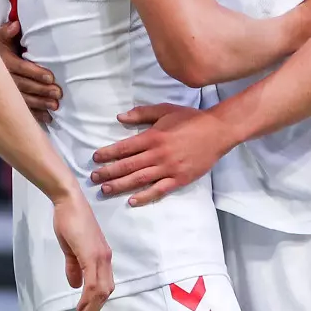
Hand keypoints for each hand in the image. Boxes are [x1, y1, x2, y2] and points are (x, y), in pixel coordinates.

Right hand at [0, 17, 59, 123]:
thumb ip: (6, 30)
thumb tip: (15, 25)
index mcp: (2, 61)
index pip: (20, 68)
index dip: (35, 72)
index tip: (50, 76)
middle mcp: (1, 78)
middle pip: (23, 86)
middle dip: (41, 90)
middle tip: (58, 93)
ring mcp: (3, 92)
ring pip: (22, 100)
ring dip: (40, 104)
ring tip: (55, 106)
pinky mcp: (7, 102)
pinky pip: (21, 110)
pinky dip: (35, 116)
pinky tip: (47, 119)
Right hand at [51, 189, 113, 310]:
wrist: (68, 201)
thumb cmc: (69, 220)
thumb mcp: (70, 248)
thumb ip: (74, 267)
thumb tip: (74, 284)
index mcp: (101, 256)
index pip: (104, 285)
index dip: (97, 302)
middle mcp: (105, 257)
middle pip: (106, 291)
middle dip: (95, 309)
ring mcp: (100, 256)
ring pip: (101, 289)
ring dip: (92, 307)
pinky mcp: (92, 254)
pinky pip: (93, 281)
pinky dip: (88, 297)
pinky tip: (81, 305)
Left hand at [91, 104, 230, 205]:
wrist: (217, 131)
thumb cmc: (190, 118)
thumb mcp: (165, 110)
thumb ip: (142, 114)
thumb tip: (120, 117)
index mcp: (153, 136)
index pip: (124, 147)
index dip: (108, 154)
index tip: (95, 158)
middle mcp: (158, 154)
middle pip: (128, 165)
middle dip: (108, 172)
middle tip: (93, 177)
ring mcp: (169, 168)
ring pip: (139, 179)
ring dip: (120, 185)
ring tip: (105, 190)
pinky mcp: (179, 179)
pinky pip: (159, 190)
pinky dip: (145, 196)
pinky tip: (132, 201)